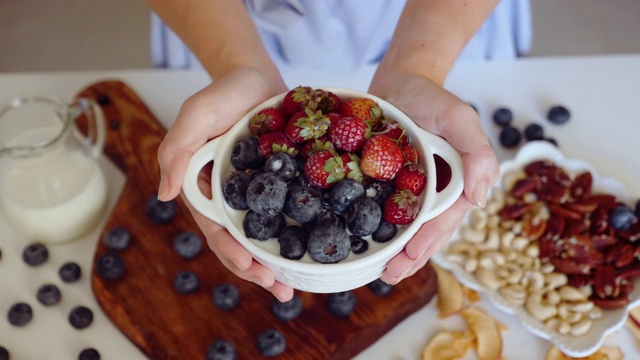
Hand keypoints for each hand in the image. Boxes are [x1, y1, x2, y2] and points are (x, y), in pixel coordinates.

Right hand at [157, 66, 293, 300]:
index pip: (215, 229)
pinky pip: (288, 211)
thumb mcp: (194, 117)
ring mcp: (257, 193)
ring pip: (265, 234)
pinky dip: (298, 232)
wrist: (253, 76)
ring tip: (295, 285)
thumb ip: (176, 152)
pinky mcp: (281, 184)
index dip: (230, 251)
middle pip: (241, 242)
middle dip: (257, 269)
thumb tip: (165, 196)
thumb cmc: (219, 95)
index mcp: (206, 190)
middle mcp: (231, 198)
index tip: (249, 266)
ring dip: (278, 261)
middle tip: (280, 288)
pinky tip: (315, 249)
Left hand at [368, 73, 499, 284]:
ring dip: (395, 252)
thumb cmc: (433, 98)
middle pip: (425, 231)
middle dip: (410, 256)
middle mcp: (434, 192)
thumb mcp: (460, 118)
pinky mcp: (388, 183)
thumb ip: (477, 153)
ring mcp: (410, 190)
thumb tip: (480, 198)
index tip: (411, 254)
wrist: (401, 80)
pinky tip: (362, 243)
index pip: (444, 218)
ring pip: (405, 228)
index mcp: (455, 183)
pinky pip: (383, 209)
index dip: (428, 239)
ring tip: (380, 272)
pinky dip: (376, 227)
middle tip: (390, 275)